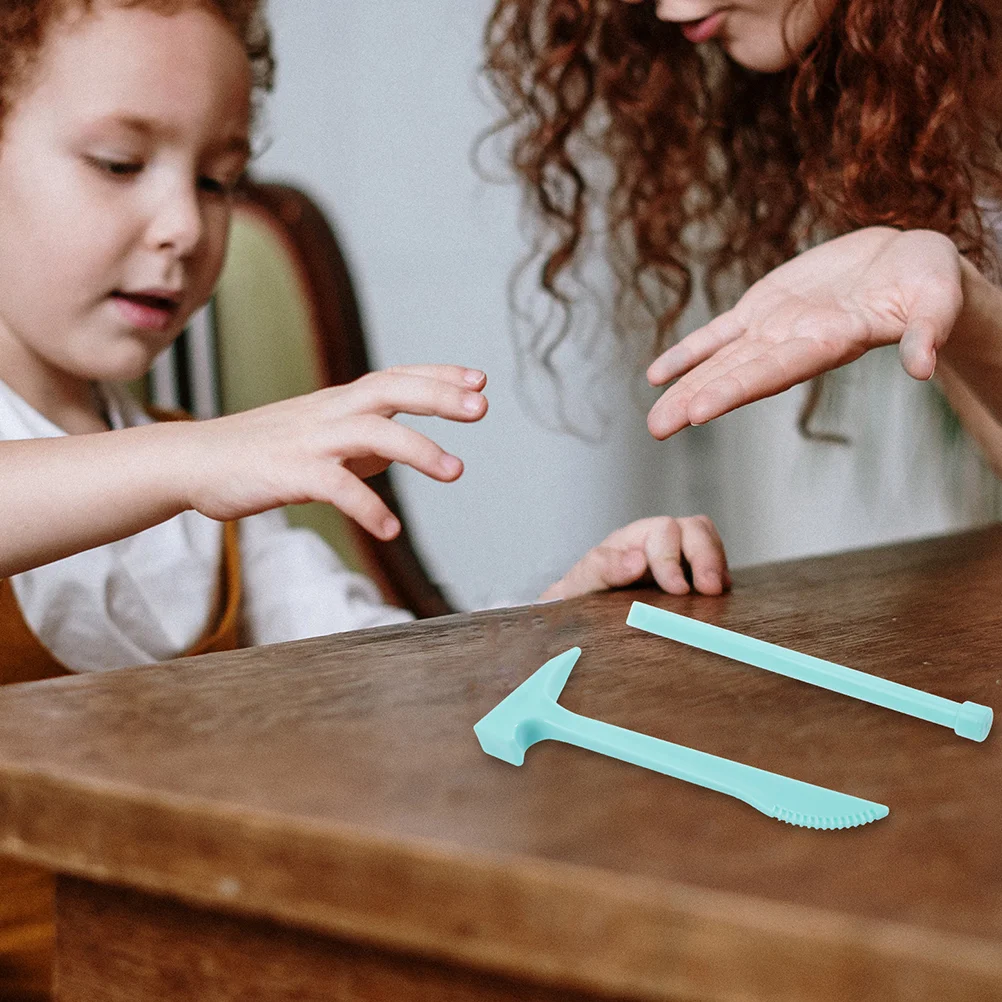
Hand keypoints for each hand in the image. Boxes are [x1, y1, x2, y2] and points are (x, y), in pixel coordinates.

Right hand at [183, 364, 487, 537]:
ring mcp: (309, 440)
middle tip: (482, 407)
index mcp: (338, 402)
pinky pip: (336, 487)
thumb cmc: (259, 451)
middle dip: (439, 395)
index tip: (479, 379)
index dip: (438, 375)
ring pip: (372, 433)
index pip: (396, 377)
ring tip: (456, 471)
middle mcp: (329, 412)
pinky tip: (391, 529)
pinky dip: (367, 507)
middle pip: (390, 390)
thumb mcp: (317, 437)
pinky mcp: (289, 473)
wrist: (194, 462)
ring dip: (418, 449)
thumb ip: (361, 442)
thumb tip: (399, 453)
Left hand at [539, 515, 729, 600]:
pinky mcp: (691, 575)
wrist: (583, 613)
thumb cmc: (582, 594)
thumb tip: (637, 561)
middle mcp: (658, 542)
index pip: (662, 531)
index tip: (677, 589)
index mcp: (632, 539)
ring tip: (718, 590)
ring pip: (707, 539)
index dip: (672, 558)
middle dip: (705, 556)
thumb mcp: (581, 582)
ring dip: (717, 561)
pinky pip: (715, 562)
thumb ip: (602, 568)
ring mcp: (678, 556)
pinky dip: (721, 575)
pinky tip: (720, 596)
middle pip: (693, 528)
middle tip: (711, 589)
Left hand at [647, 228, 963, 438]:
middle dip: (696, 400)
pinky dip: (688, 352)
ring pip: (720, 361)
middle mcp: (793, 344)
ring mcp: (773, 328)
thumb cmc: (929, 280)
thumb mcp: (936, 299)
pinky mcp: (763, 307)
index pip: (774, 372)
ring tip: (653, 420)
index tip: (699, 411)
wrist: (906, 263)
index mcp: (829, 343)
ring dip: (684, 386)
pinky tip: (656, 374)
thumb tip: (924, 368)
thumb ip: (927, 332)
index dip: (735, 389)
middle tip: (658, 428)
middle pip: (736, 376)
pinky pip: (717, 333)